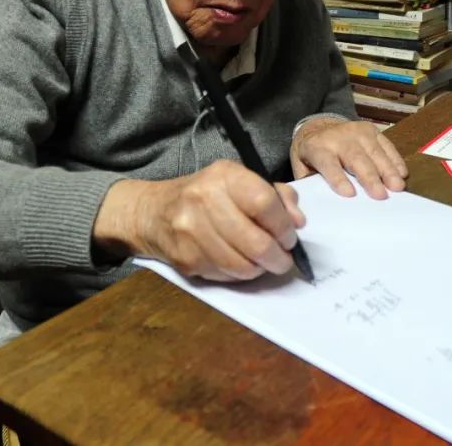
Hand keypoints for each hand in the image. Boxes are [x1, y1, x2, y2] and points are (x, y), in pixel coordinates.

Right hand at [93, 161, 304, 280]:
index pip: (264, 203)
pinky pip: (224, 275)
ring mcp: (191, 231)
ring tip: (264, 263)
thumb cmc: (207, 195)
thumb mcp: (240, 181)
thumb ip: (276, 196)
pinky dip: (239, 275)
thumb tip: (297, 222)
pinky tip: (240, 264)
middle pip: (255, 241)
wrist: (154, 212)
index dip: (284, 226)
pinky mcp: (185, 258)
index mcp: (224, 175)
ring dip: (260, 269)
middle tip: (283, 259)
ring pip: (241, 265)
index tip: (290, 237)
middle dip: (277, 257)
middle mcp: (204, 199)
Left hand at [290, 118, 407, 199]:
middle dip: (369, 177)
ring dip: (388, 170)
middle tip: (381, 196)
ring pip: (374, 152)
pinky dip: (395, 160)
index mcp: (317, 147)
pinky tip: (402, 173)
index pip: (328, 163)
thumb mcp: (301, 166)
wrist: (318, 127)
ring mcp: (357, 131)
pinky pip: (386, 145)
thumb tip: (321, 202)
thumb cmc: (312, 155)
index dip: (338, 178)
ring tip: (397, 187)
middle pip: (356, 158)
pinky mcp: (372, 130)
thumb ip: (310, 182)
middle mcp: (338, 137)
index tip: (349, 194)